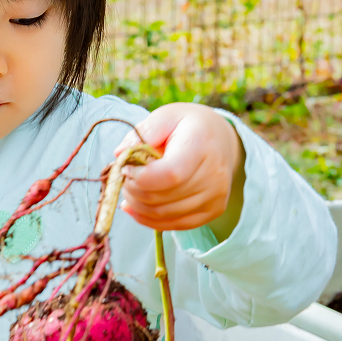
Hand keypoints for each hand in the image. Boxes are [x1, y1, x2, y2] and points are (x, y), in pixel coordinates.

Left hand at [115, 102, 245, 234]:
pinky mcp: (213, 211)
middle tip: (124, 178)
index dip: (141, 177)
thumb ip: (142, 132)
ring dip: (138, 206)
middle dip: (134, 191)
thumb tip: (119, 154)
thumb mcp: (165, 115)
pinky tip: (136, 207)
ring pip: (165, 215)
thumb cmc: (188, 125)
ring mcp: (216, 197)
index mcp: (201, 146)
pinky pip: (175, 225)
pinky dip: (149, 219)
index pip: (170, 175)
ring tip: (130, 189)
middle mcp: (214, 175)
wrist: (222, 138)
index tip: (125, 168)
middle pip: (163, 198)